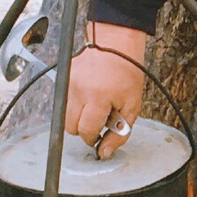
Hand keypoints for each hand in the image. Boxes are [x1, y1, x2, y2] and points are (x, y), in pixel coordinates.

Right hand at [64, 22, 148, 156]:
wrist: (116, 43)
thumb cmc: (127, 73)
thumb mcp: (132, 106)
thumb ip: (119, 133)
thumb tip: (104, 153)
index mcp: (98, 97)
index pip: (86, 131)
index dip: (94, 138)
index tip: (100, 136)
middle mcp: (78, 90)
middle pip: (70, 127)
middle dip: (84, 129)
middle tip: (99, 119)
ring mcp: (68, 82)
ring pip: (65, 115)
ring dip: (78, 116)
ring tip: (95, 105)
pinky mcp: (64, 76)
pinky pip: (65, 99)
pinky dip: (76, 102)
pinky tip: (89, 94)